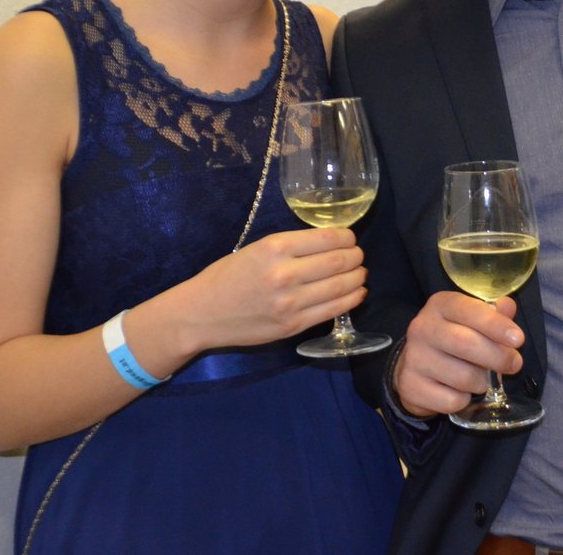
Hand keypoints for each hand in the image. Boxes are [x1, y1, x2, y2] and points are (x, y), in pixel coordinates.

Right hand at [181, 228, 365, 350]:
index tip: (350, 238)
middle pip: (338, 261)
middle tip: (359, 256)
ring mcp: (291, 302)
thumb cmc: (226, 276)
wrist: (202, 313)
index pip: (327, 239)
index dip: (347, 237)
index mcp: (274, 248)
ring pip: (340, 286)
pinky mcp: (293, 325)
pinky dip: (351, 300)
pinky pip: (332, 311)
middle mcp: (285, 273)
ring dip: (358, 277)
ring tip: (361, 273)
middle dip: (356, 256)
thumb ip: (291, 247)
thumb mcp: (256, 249)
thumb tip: (329, 243)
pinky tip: (357, 293)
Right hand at [394, 291, 523, 417]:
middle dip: (498, 357)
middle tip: (514, 364)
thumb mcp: (471, 320)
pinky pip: (451, 401)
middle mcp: (422, 328)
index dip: (496, 325)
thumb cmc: (453, 338)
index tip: (518, 339)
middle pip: (467, 344)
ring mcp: (413, 358)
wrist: (414, 365)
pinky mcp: (410, 386)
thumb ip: (493, 314)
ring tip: (480, 379)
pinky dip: (464, 400)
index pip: (469, 310)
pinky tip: (460, 392)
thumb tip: (508, 307)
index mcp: (440, 305)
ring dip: (481, 382)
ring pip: (463, 377)